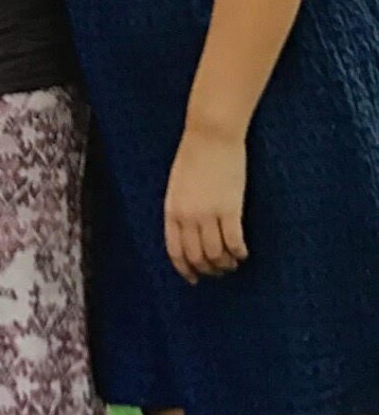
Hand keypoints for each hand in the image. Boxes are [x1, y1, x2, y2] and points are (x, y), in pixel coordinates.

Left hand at [164, 123, 247, 283]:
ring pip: (216, 254)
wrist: (210, 136)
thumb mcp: (177, 186)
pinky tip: (243, 254)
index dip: (185, 269)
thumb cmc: (194, 156)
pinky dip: (239, 253)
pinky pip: (234, 242)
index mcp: (172, 211)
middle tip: (218, 273)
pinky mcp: (230, 209)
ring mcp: (209, 214)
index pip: (175, 251)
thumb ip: (180, 209)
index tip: (194, 278)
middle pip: (197, 257)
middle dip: (208, 270)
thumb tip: (187, 230)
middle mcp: (188, 217)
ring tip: (232, 264)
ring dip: (225, 264)